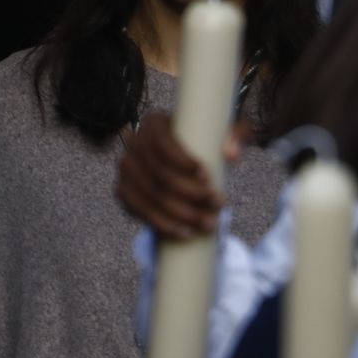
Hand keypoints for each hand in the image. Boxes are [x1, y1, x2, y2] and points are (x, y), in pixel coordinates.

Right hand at [116, 111, 223, 239]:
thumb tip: (231, 156)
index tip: (208, 176)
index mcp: (154, 123)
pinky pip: (138, 212)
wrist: (179, 161)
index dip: (183, 162)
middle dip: (191, 195)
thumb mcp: (220, 134)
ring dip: (181, 215)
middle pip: (159, 175)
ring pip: (150, 197)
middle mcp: (133, 143)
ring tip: (209, 223)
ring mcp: (125, 169)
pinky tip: (185, 233)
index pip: (163, 143)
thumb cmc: (202, 142)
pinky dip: (161, 226)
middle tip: (218, 205)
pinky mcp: (123, 191)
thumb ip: (234, 136)